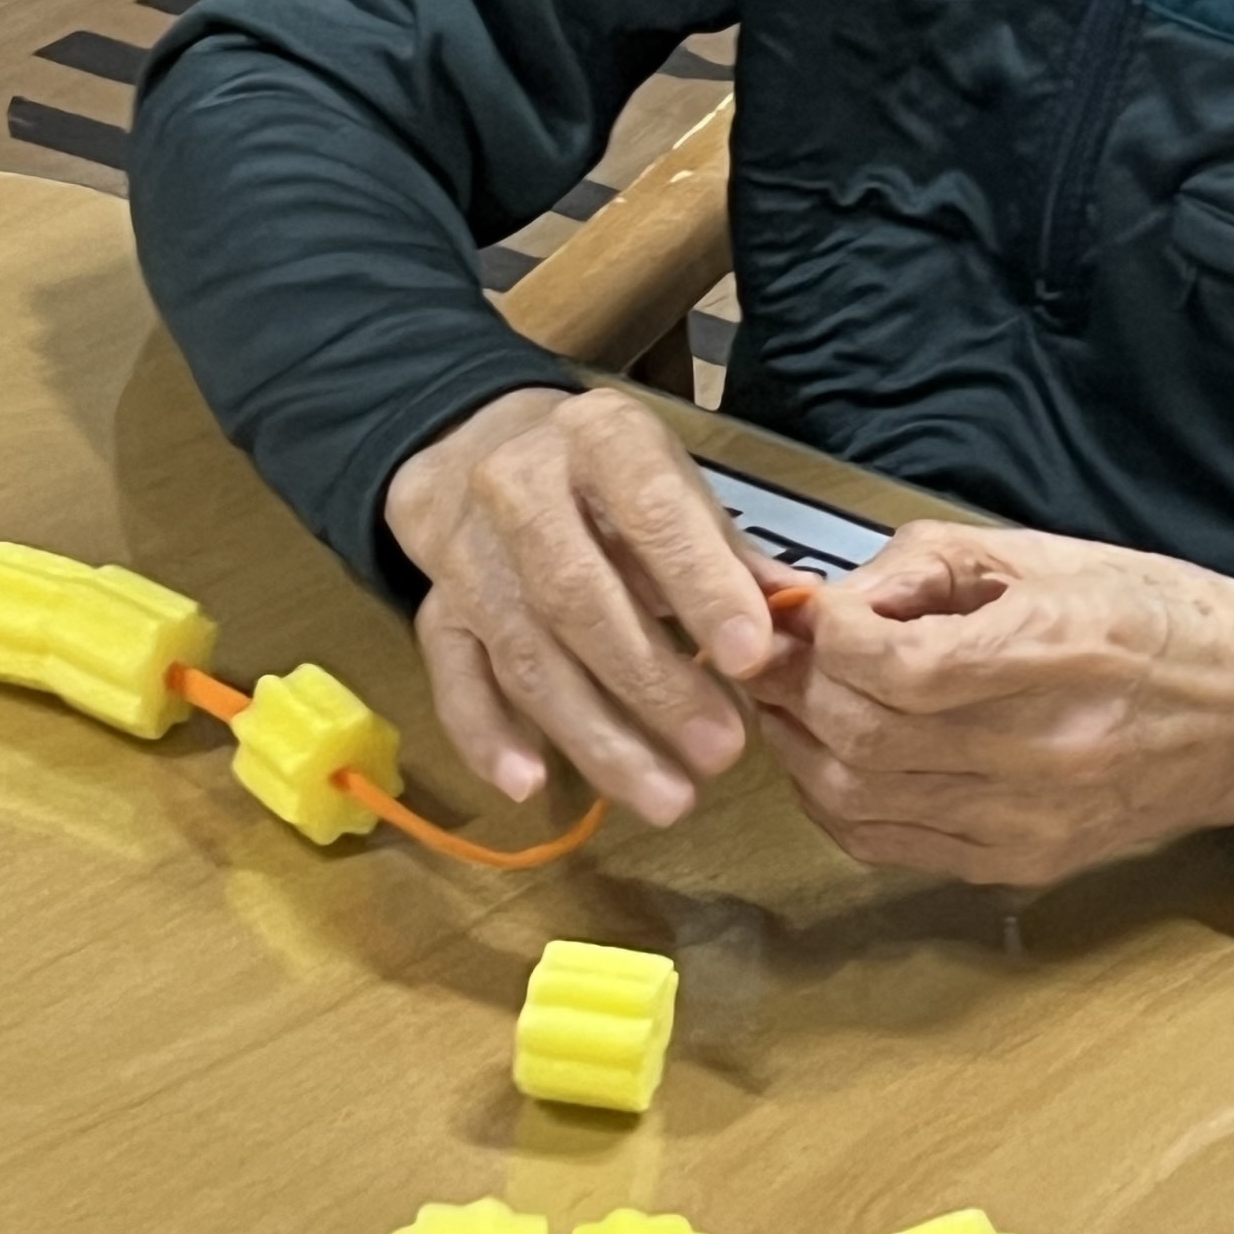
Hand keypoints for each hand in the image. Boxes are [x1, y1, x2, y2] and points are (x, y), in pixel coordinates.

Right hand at [383, 388, 777, 827]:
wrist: (477, 442)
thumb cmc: (606, 473)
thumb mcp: (672, 481)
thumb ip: (728, 551)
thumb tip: (799, 615)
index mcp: (600, 437)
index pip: (651, 512)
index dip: (699, 585)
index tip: (750, 657)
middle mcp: (519, 486)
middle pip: (578, 597)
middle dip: (653, 685)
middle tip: (720, 752)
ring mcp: (466, 550)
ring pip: (525, 654)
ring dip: (596, 735)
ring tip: (668, 797)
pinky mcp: (434, 606)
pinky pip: (454, 678)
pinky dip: (487, 735)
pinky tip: (531, 785)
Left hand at [749, 521, 1233, 885]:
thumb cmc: (1157, 620)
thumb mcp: (1047, 554)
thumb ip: (928, 567)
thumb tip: (831, 602)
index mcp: (1058, 652)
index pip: (898, 666)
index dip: (831, 636)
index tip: (821, 612)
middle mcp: (1043, 751)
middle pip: (864, 738)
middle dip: (799, 691)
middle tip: (782, 655)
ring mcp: (1029, 822)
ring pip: (858, 803)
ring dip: (804, 749)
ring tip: (800, 702)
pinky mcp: (1019, 865)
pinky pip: (888, 847)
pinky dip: (839, 803)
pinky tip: (839, 756)